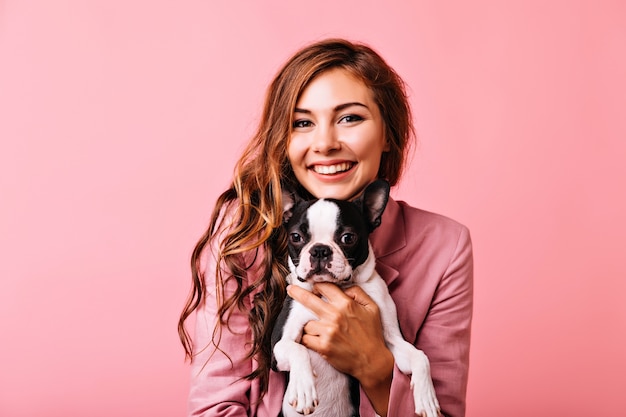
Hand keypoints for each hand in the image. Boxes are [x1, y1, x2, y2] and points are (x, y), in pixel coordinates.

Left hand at [287, 282, 393, 414]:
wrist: (372, 361)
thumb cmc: (372, 333)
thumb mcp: (372, 307)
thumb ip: (357, 292)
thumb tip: (342, 287)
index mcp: (346, 304)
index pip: (324, 287)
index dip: (317, 285)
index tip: (313, 287)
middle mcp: (334, 315)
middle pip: (308, 299)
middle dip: (297, 293)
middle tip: (290, 289)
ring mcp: (327, 332)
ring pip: (306, 323)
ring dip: (309, 325)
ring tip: (318, 329)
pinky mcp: (322, 347)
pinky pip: (305, 339)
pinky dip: (308, 339)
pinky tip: (314, 339)